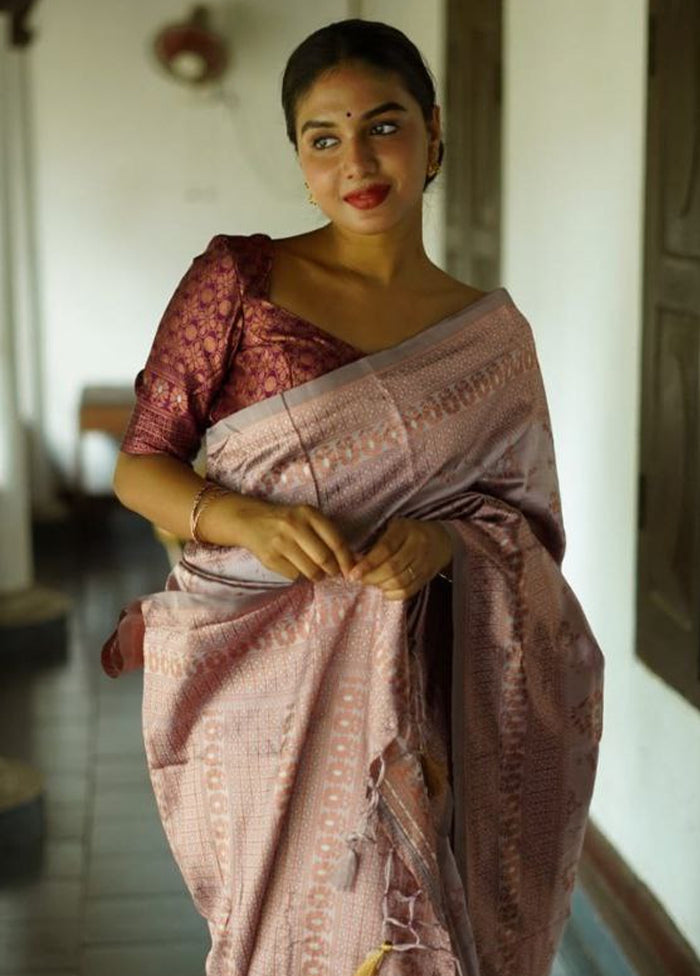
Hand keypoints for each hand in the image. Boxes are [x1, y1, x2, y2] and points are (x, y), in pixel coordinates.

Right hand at [204, 495, 356, 582]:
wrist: (252, 520)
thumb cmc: (288, 521)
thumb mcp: (307, 517)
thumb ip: (327, 534)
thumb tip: (352, 561)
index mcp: (309, 514)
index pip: (336, 541)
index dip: (346, 560)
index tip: (350, 570)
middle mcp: (294, 526)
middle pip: (324, 559)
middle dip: (332, 570)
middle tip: (331, 572)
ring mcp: (280, 542)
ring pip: (310, 571)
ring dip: (317, 576)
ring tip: (315, 571)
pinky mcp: (270, 558)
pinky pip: (294, 576)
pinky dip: (298, 575)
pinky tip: (294, 565)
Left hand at [345, 518, 452, 599]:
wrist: (441, 540)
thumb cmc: (408, 533)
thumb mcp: (394, 529)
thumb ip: (377, 543)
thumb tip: (355, 561)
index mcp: (405, 530)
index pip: (385, 549)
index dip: (368, 563)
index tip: (353, 574)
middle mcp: (417, 545)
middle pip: (393, 568)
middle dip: (372, 577)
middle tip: (360, 580)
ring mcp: (424, 562)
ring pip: (401, 581)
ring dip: (382, 586)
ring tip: (372, 583)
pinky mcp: (428, 576)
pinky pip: (409, 590)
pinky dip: (394, 594)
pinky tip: (385, 590)